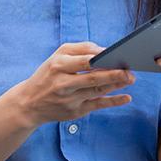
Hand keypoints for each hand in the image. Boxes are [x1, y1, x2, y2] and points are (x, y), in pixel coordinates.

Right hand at [6, 42, 133, 125]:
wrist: (29, 103)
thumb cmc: (48, 75)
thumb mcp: (57, 57)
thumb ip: (80, 50)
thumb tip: (104, 50)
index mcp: (58, 65)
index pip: (83, 61)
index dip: (102, 58)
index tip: (118, 54)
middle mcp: (63, 83)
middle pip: (92, 78)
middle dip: (113, 74)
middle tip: (129, 71)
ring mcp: (70, 99)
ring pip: (96, 91)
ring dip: (115, 85)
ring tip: (130, 79)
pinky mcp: (75, 111)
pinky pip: (98, 106)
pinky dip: (113, 102)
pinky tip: (126, 98)